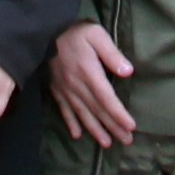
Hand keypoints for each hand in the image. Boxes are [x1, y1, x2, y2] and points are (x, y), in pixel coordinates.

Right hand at [50, 21, 136, 147]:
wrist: (44, 31)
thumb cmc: (75, 31)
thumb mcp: (96, 35)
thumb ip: (112, 53)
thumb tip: (128, 72)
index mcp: (89, 72)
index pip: (106, 98)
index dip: (118, 114)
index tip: (131, 127)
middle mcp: (76, 85)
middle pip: (97, 110)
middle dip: (113, 127)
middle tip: (127, 141)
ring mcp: (65, 89)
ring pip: (82, 114)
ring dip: (95, 130)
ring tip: (107, 144)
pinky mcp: (55, 89)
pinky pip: (64, 110)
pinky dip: (70, 123)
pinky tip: (77, 135)